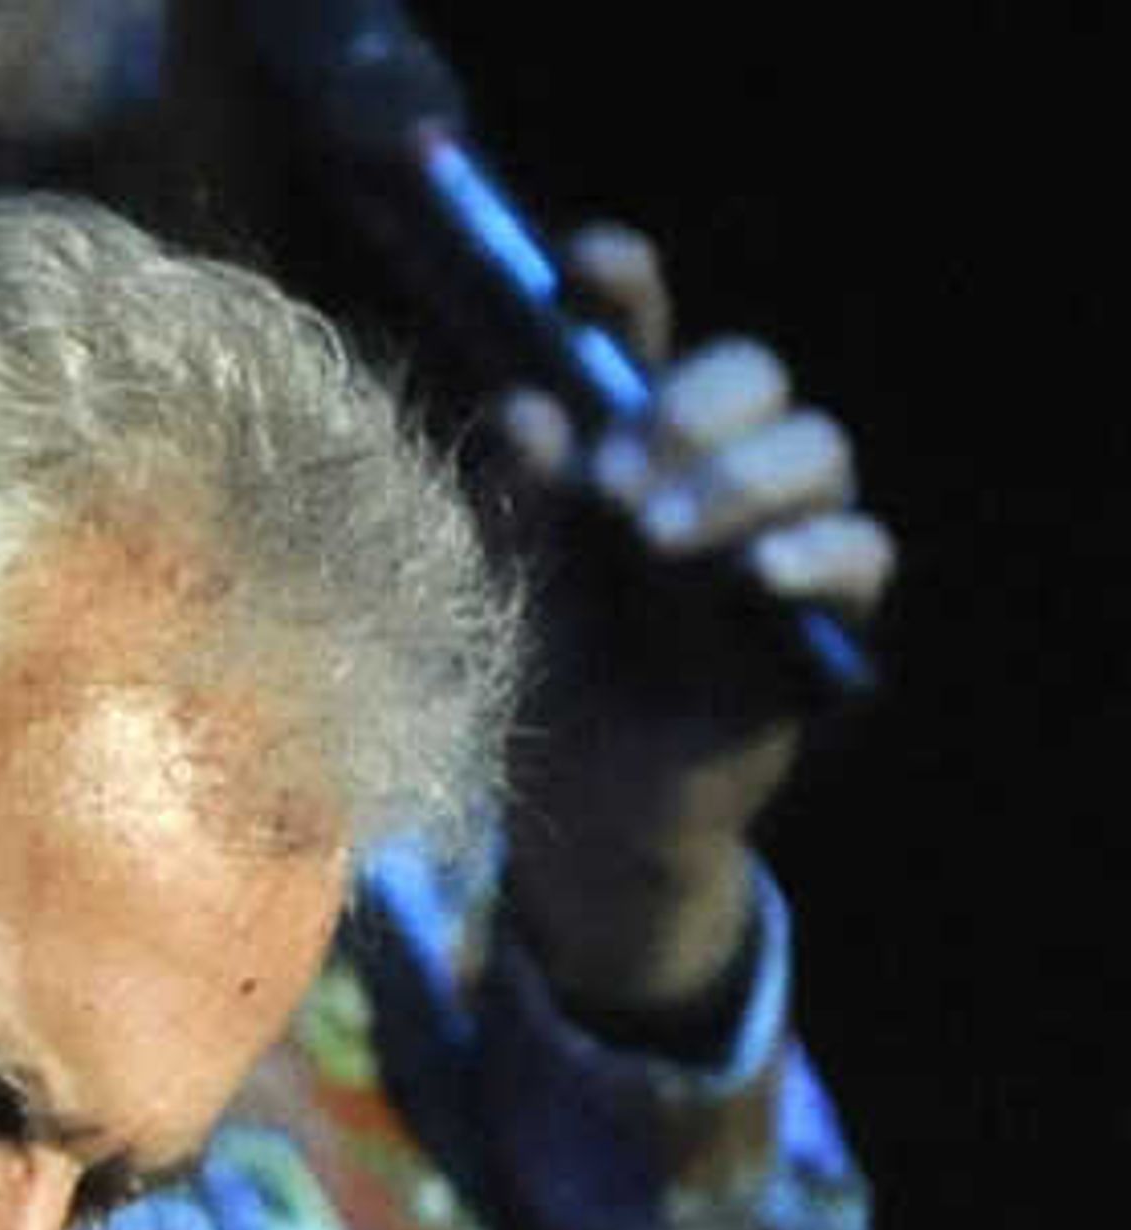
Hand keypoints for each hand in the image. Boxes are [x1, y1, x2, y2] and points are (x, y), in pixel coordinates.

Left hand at [491, 228, 896, 1024]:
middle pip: (751, 373)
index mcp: (635, 439)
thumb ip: (523, 503)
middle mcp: (721, 466)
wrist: (588, 811)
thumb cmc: (553, 681)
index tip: (584, 266)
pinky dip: (816, 555)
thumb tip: (526, 409)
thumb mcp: (519, 589)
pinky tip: (759, 576)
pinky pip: (862, 554)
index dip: (622, 284)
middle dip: (688, 411)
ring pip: (816, 448)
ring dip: (740, 480)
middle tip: (612, 485)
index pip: (641, 330)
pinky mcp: (828, 615)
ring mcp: (784, 531)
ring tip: (657, 541)